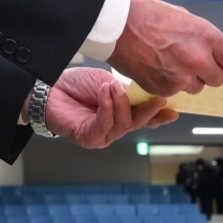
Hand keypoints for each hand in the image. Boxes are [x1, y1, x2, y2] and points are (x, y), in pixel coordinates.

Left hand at [45, 67, 176, 147]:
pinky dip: (107, 107)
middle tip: (158, 98)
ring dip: (121, 103)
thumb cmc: (75, 85)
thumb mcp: (108, 83)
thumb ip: (126, 92)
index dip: (159, 116)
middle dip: (148, 111)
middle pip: (137, 123)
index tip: (174, 110)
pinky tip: (105, 92)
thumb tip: (146, 94)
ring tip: (114, 85)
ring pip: (122, 124)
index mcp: (120, 115)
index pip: (144, 117)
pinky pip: (104, 125)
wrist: (47, 87)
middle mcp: (113, 128)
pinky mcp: (88, 138)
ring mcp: (102, 136)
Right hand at [112, 0, 222, 97]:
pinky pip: (175, 92)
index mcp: (207, 37)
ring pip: (196, 88)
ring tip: (170, 65)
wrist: (118, 25)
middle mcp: (199, 59)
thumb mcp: (184, 16)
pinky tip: (156, 69)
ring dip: (188, 80)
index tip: (222, 67)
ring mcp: (182, 77)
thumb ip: (201, 37)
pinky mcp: (165, 89)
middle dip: (208, 74)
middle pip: (217, 79)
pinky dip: (168, 85)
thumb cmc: (147, 16)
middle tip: (195, 68)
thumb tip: (211, 50)